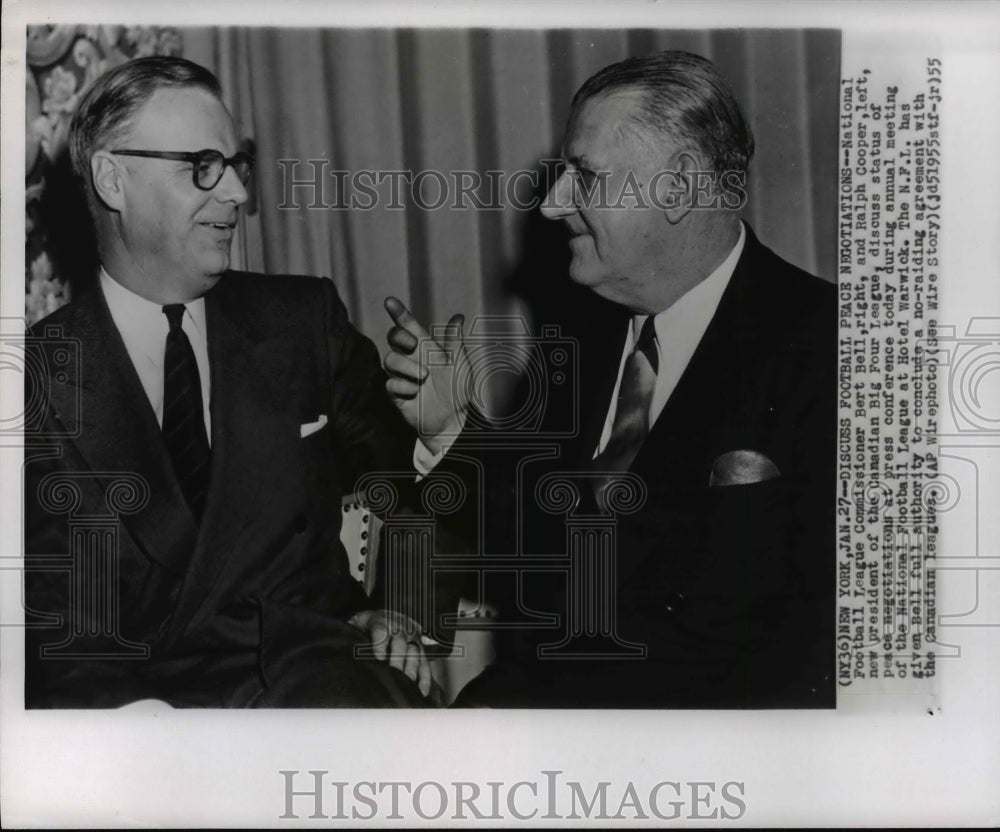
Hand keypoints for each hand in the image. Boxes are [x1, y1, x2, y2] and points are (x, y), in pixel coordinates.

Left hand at [348, 608, 431, 697]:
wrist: (388, 615)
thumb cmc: (368, 625)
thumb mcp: (357, 623)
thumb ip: (349, 632)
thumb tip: (336, 644)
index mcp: (380, 621)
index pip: (380, 632)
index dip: (379, 645)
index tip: (378, 660)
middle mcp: (398, 629)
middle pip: (399, 642)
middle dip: (398, 659)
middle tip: (394, 675)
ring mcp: (411, 639)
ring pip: (414, 652)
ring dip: (411, 669)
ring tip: (407, 685)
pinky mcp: (420, 650)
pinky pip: (425, 663)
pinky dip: (424, 677)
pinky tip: (420, 691)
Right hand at [383, 296, 468, 453]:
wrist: (454, 419)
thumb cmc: (458, 390)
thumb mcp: (460, 364)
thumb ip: (455, 342)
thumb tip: (458, 317)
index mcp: (426, 349)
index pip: (409, 326)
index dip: (399, 313)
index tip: (390, 301)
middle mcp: (412, 359)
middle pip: (393, 338)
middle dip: (400, 337)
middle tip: (413, 345)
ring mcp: (403, 376)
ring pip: (390, 359)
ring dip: (407, 366)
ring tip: (424, 378)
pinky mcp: (397, 393)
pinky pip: (390, 383)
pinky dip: (403, 386)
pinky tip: (415, 392)